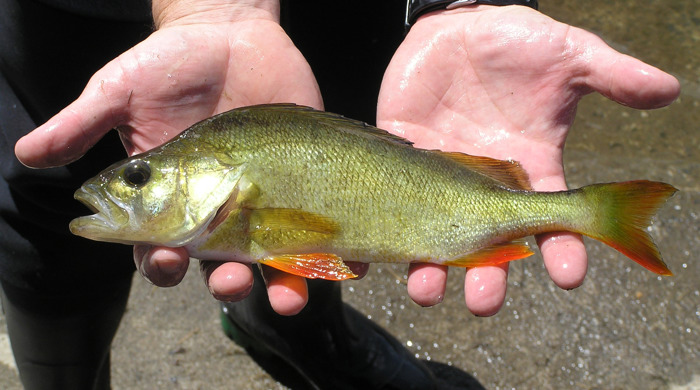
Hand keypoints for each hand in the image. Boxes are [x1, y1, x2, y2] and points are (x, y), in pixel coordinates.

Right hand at [14, 1, 323, 314]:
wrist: (229, 32)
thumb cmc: (168, 64)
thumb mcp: (120, 89)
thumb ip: (83, 123)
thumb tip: (25, 154)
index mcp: (172, 201)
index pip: (163, 249)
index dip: (163, 264)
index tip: (169, 265)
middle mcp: (220, 210)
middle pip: (223, 265)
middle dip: (228, 282)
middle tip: (232, 283)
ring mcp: (267, 199)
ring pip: (274, 258)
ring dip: (281, 283)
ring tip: (288, 295)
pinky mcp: (307, 181)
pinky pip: (320, 222)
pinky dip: (332, 249)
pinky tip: (346, 263)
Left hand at [377, 5, 678, 315]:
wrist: (460, 23)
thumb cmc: (518, 42)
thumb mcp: (568, 55)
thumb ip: (611, 75)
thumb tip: (668, 90)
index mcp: (527, 168)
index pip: (549, 220)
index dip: (560, 250)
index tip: (566, 275)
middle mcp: (482, 184)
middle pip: (487, 244)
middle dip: (487, 276)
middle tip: (483, 301)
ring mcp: (437, 175)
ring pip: (433, 234)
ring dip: (429, 267)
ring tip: (425, 288)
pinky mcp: (399, 156)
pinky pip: (384, 198)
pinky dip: (376, 228)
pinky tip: (367, 255)